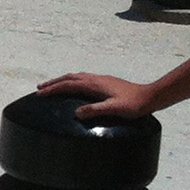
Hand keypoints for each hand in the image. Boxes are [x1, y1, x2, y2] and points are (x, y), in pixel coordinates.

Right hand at [36, 72, 155, 119]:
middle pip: (69, 78)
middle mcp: (96, 79)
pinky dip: (73, 81)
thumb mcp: (114, 109)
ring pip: (76, 77)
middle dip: (54, 83)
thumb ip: (95, 110)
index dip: (53, 89)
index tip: (40, 94)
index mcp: (94, 85)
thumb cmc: (133, 105)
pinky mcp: (106, 82)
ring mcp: (101, 79)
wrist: (150, 96)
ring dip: (62, 80)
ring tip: (53, 86)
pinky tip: (76, 87)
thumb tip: (77, 113)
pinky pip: (83, 78)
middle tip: (40, 89)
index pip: (68, 85)